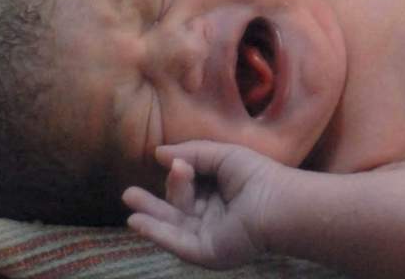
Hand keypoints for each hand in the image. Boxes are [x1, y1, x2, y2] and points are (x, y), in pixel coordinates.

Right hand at [123, 141, 287, 269]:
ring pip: (172, 224)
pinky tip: (136, 221)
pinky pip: (176, 242)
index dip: (179, 175)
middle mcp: (210, 215)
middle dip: (153, 201)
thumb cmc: (256, 175)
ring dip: (149, 214)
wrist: (275, 203)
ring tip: (128, 200)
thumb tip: (158, 153)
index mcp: (217, 193)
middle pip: (176, 207)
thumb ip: (191, 152)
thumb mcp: (221, 155)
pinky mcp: (205, 252)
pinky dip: (156, 232)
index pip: (188, 186)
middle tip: (129, 192)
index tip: (179, 164)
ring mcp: (207, 235)